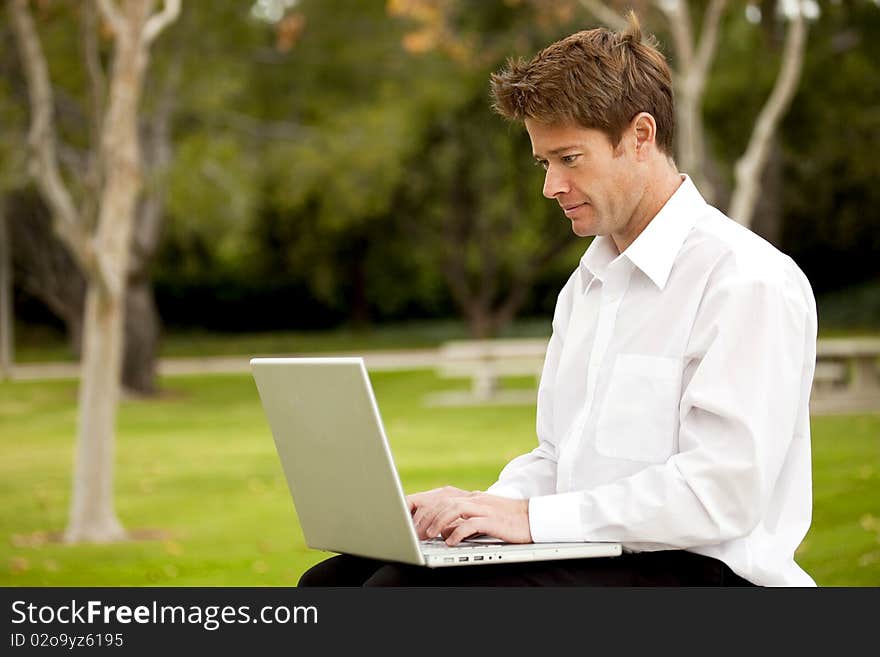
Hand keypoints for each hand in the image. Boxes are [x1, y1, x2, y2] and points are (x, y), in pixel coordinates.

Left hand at [414, 490, 532, 545]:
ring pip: (454, 509)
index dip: (426, 506)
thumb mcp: (482, 515)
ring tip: (429, 535)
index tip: (412, 518)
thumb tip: (443, 529)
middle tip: (417, 531)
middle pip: (444, 502)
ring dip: (438, 521)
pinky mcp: (493, 520)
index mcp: (472, 497)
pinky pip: (471, 524)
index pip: (442, 497)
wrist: (534, 518)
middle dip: (428, 516)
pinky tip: (450, 541)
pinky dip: (458, 532)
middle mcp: (476, 499)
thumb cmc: (507, 520)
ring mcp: (485, 508)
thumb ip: (463, 518)